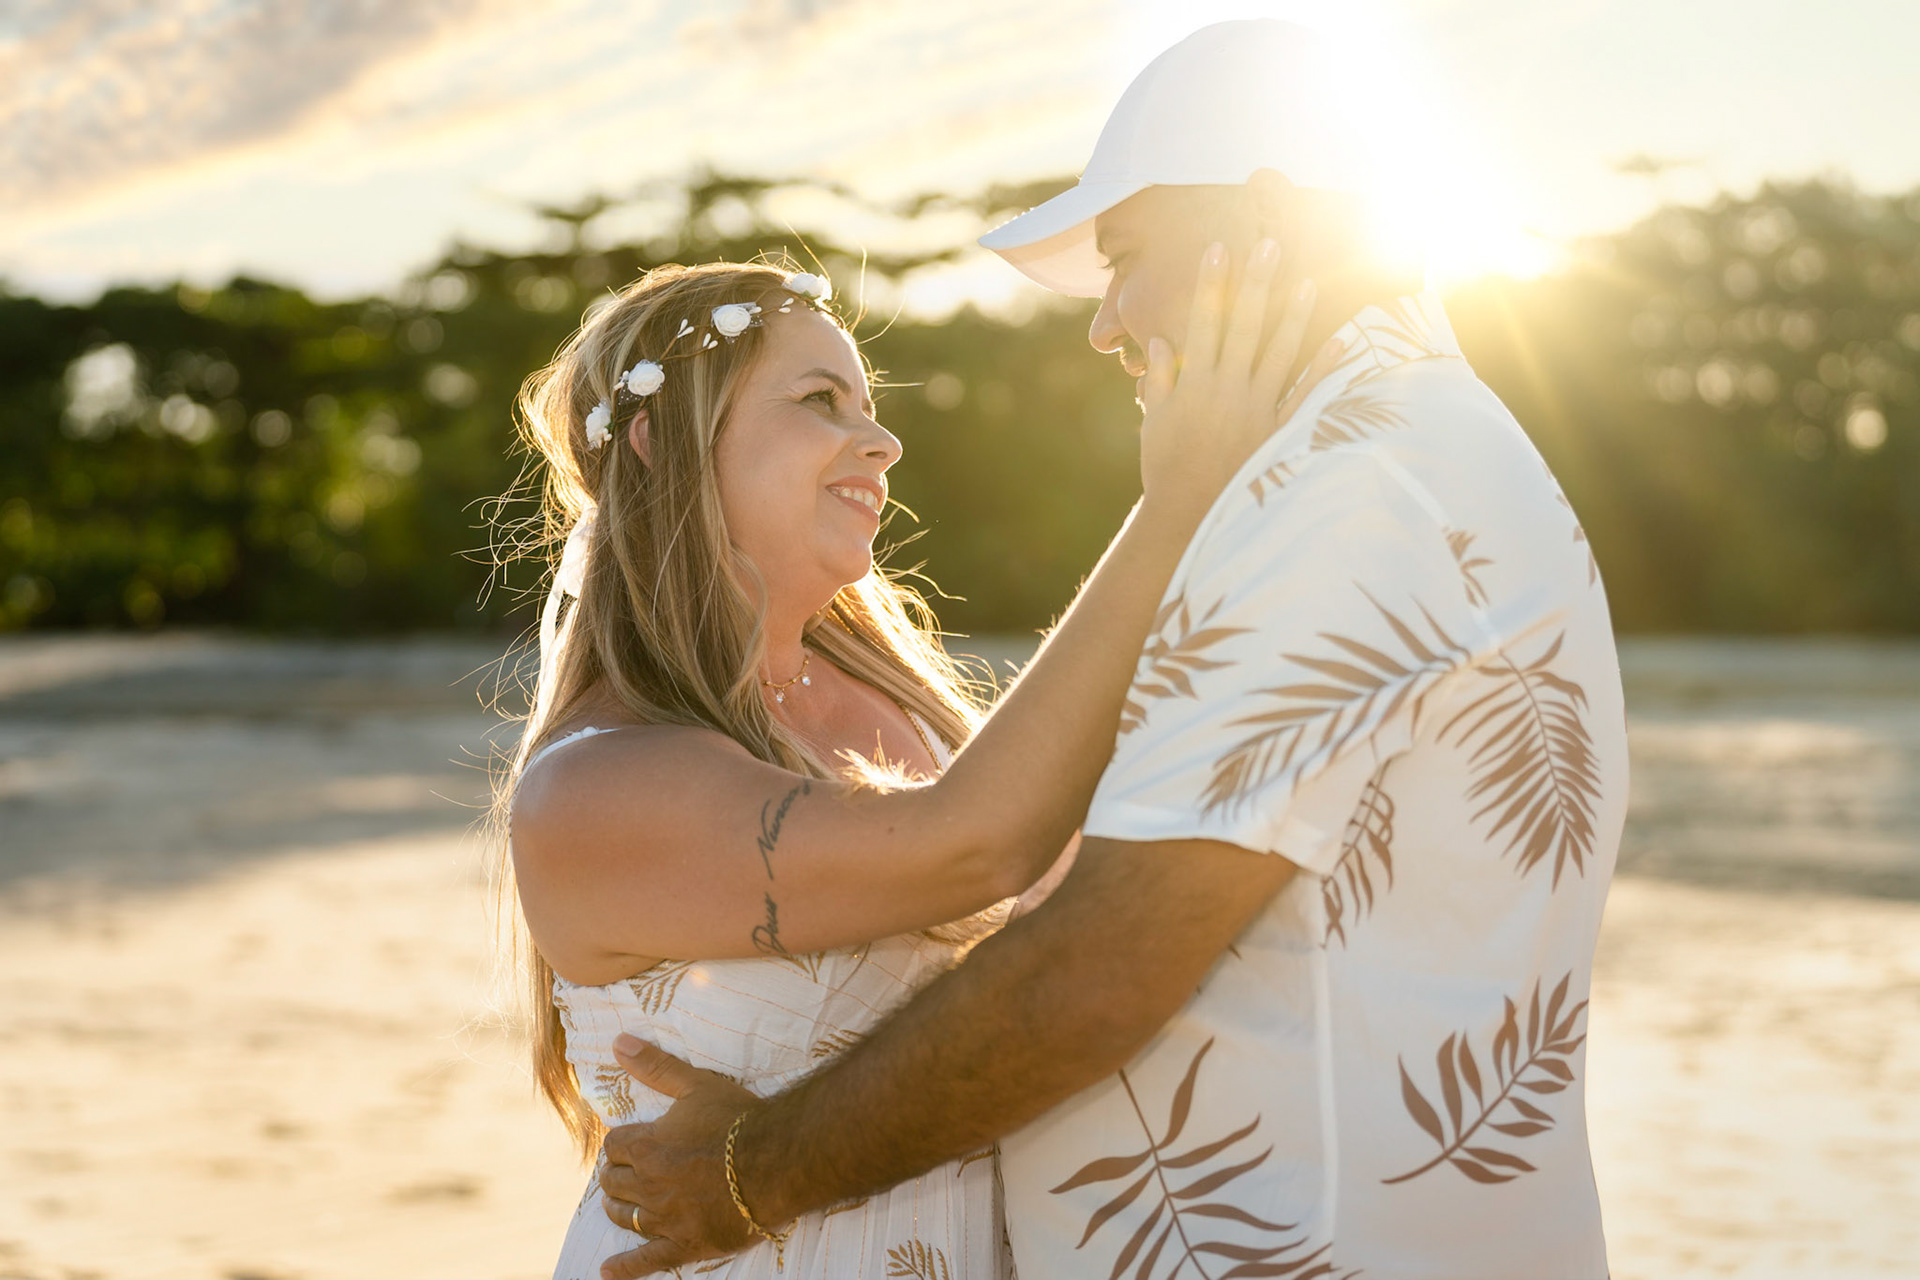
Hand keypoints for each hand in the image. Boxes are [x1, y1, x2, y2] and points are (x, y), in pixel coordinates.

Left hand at [596, 1034, 760, 1279]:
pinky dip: (624, 1269)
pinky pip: (645, 1261)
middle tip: (628, 1171)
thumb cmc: (739, 1120)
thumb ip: (655, 1066)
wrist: (778, 1161)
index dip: (622, 1143)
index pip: (614, 1145)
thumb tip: (619, 1042)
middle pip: (613, 1182)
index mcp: (646, 1146)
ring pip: (623, 1216)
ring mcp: (664, 1219)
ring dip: (618, 1208)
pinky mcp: (684, 1244)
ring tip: (620, 1204)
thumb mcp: (697, 1085)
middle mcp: (647, 1185)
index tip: (630, 1142)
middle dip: (617, 1174)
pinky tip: (607, 1272)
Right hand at [1138, 239, 1316, 521]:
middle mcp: (1226, 389)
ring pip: (1279, 352)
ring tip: (1308, 281)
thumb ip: (1159, 380)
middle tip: (1268, 244)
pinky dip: (1324, 368)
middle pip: (1243, 325)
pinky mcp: (1277, 432)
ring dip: (1294, 314)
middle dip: (1255, 282)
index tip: (1218, 247)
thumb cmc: (1167, 469)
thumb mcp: (1154, 422)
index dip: (1210, 282)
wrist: (1190, 516)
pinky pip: (1305, 395)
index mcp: (1193, 383)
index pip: (1202, 320)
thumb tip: (1162, 341)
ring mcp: (1256, 410)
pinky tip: (1342, 339)